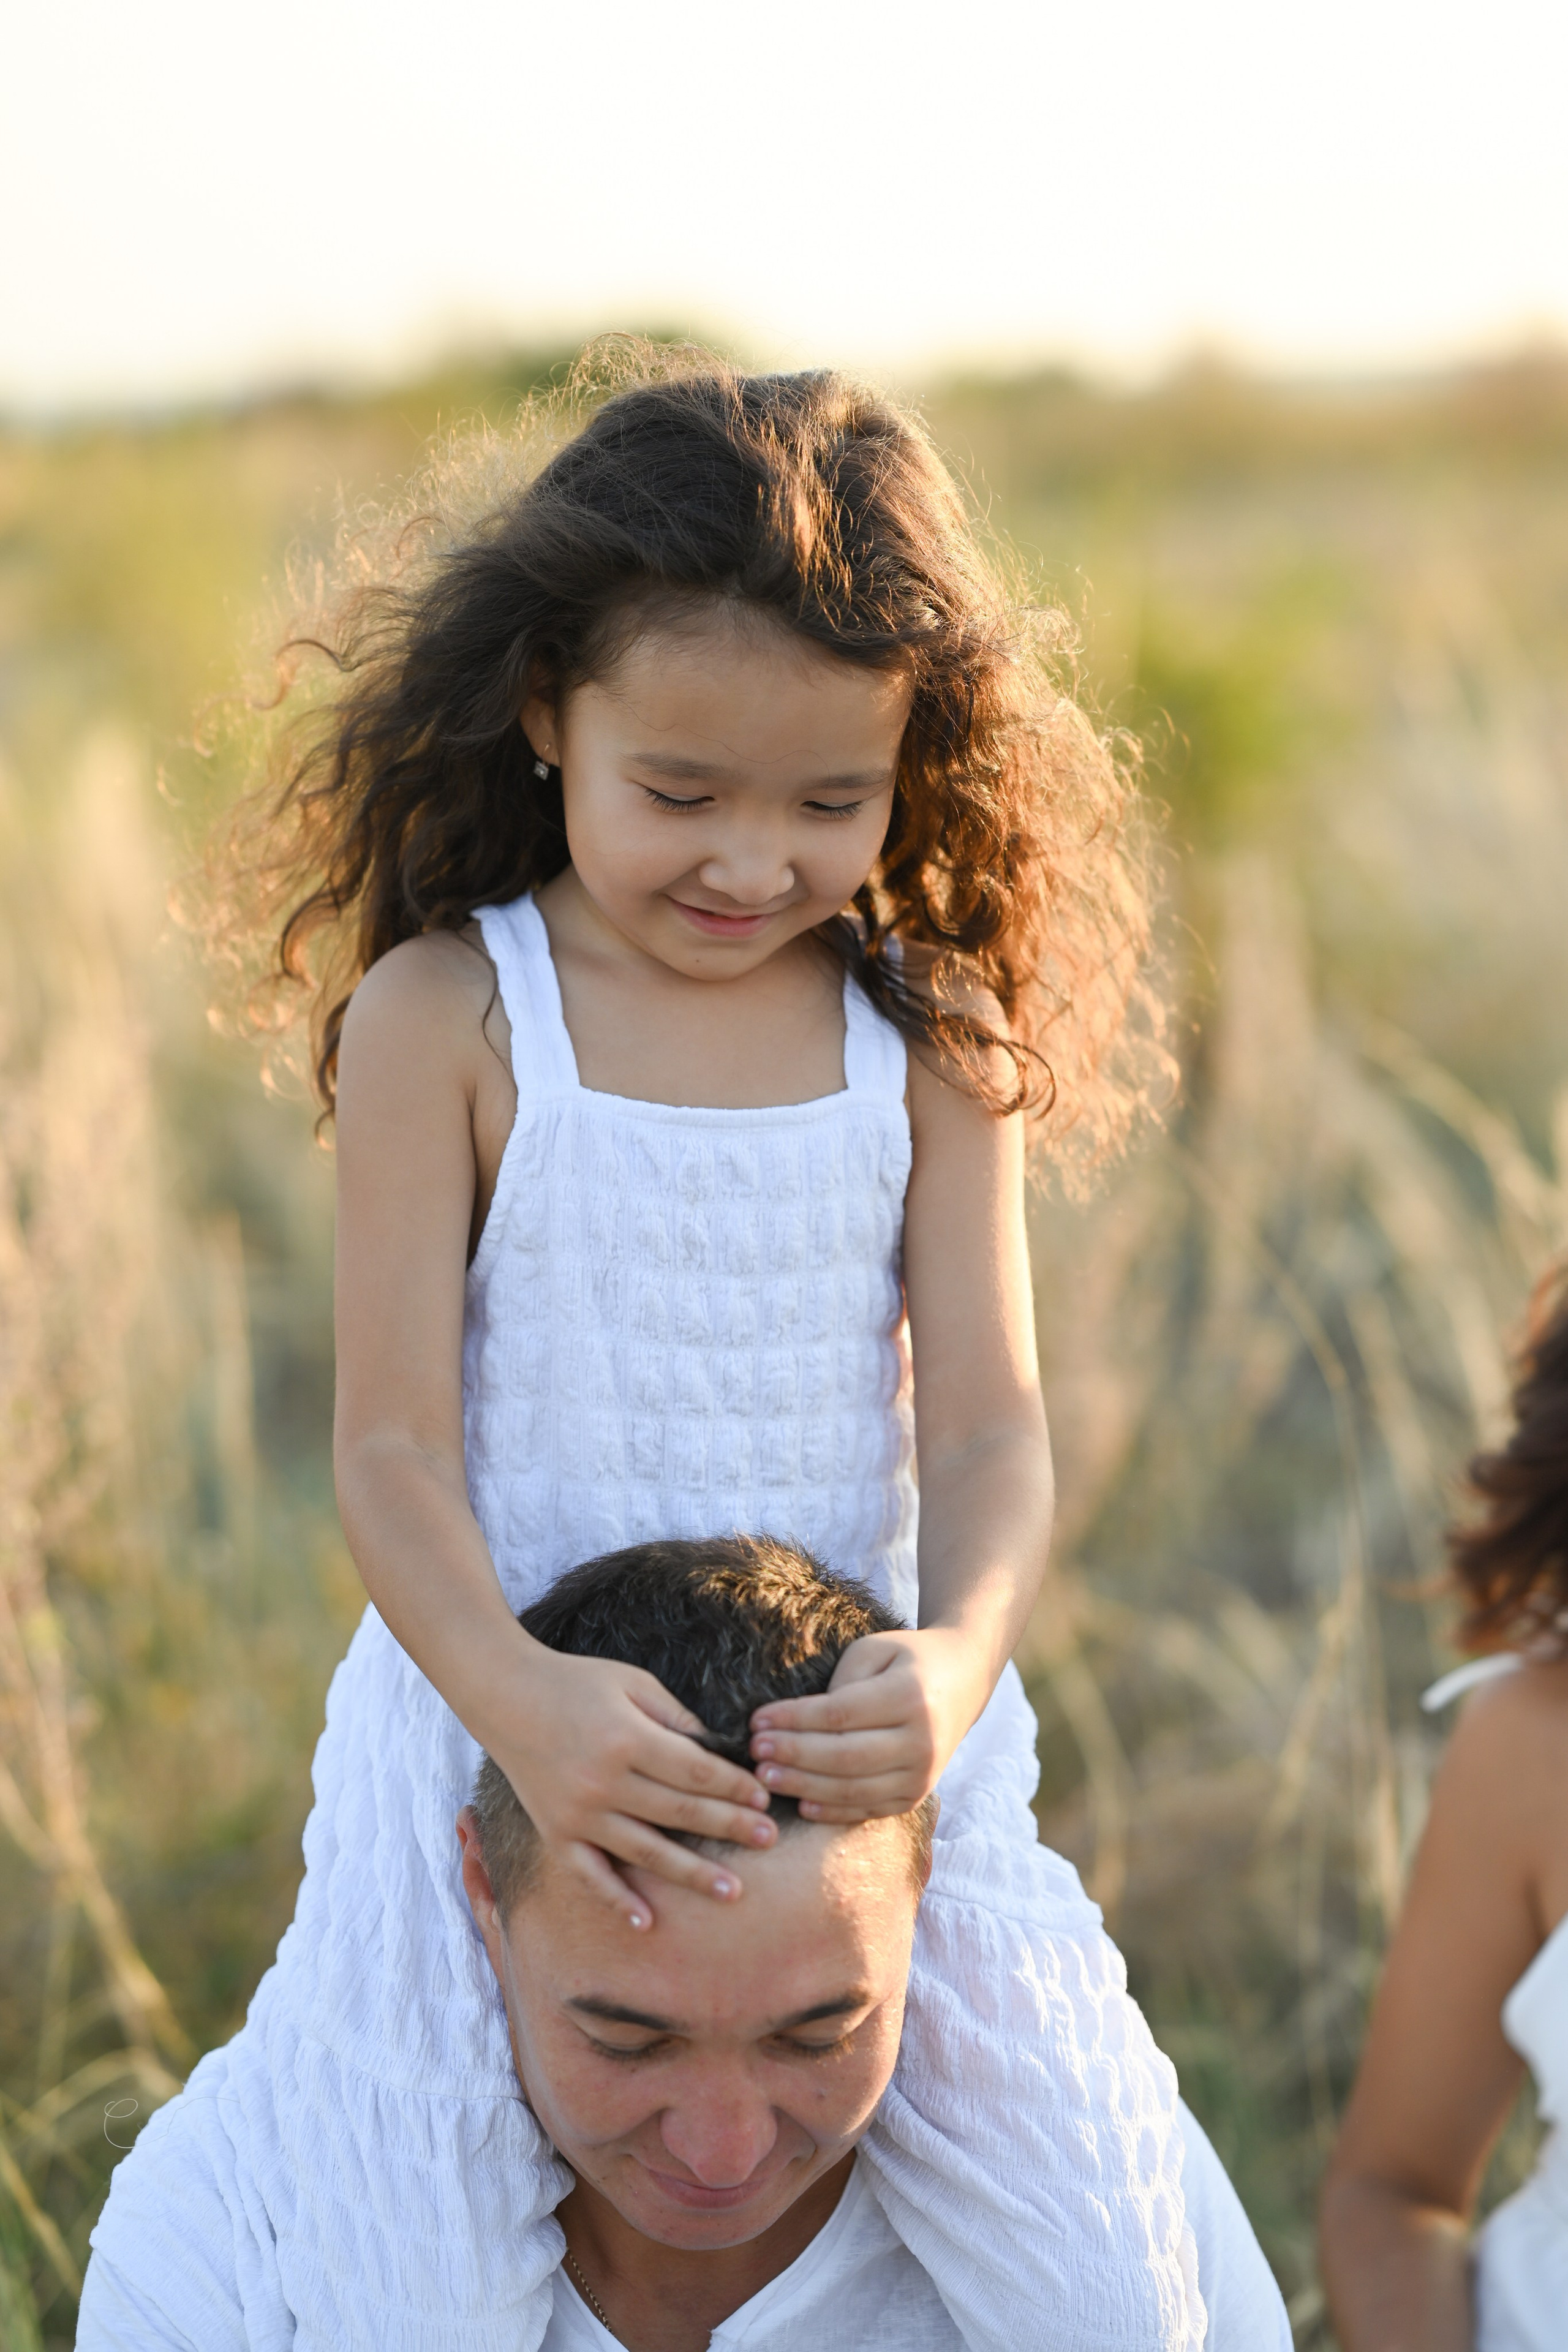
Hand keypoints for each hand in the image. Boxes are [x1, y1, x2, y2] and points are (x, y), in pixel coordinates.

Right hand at [487, 1640, 775, 1927]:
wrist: (505, 1695)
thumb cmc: (576, 1683)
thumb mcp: (633, 1683)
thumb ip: (677, 1718)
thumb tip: (720, 1752)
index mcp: (626, 1739)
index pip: (695, 1771)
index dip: (733, 1786)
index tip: (764, 1796)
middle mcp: (603, 1782)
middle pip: (679, 1813)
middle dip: (729, 1827)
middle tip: (769, 1839)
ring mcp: (577, 1814)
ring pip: (646, 1852)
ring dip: (692, 1874)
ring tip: (734, 1891)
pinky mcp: (555, 1834)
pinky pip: (590, 1876)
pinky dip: (616, 1902)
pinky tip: (647, 1923)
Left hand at [747, 1626, 986, 1823]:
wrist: (962, 1682)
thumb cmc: (906, 1661)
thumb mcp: (874, 1650)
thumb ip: (841, 1682)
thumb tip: (801, 1722)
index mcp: (910, 1696)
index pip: (840, 1714)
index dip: (794, 1720)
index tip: (757, 1720)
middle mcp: (921, 1741)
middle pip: (844, 1757)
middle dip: (793, 1756)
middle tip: (754, 1752)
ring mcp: (922, 1774)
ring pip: (853, 1789)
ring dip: (804, 1786)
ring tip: (766, 1777)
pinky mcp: (916, 1796)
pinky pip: (868, 1809)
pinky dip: (832, 1810)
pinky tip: (801, 1804)